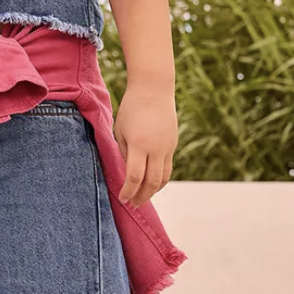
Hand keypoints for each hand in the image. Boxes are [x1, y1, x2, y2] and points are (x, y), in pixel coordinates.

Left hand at [113, 85, 177, 205]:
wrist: (154, 89)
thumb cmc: (131, 108)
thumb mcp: (120, 130)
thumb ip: (124, 152)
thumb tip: (126, 172)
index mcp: (139, 145)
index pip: (134, 176)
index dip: (128, 191)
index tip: (123, 199)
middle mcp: (156, 148)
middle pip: (152, 182)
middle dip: (142, 196)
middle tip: (134, 204)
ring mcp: (168, 147)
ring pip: (164, 178)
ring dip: (153, 191)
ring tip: (143, 198)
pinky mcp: (173, 144)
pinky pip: (168, 167)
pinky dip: (160, 179)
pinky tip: (151, 183)